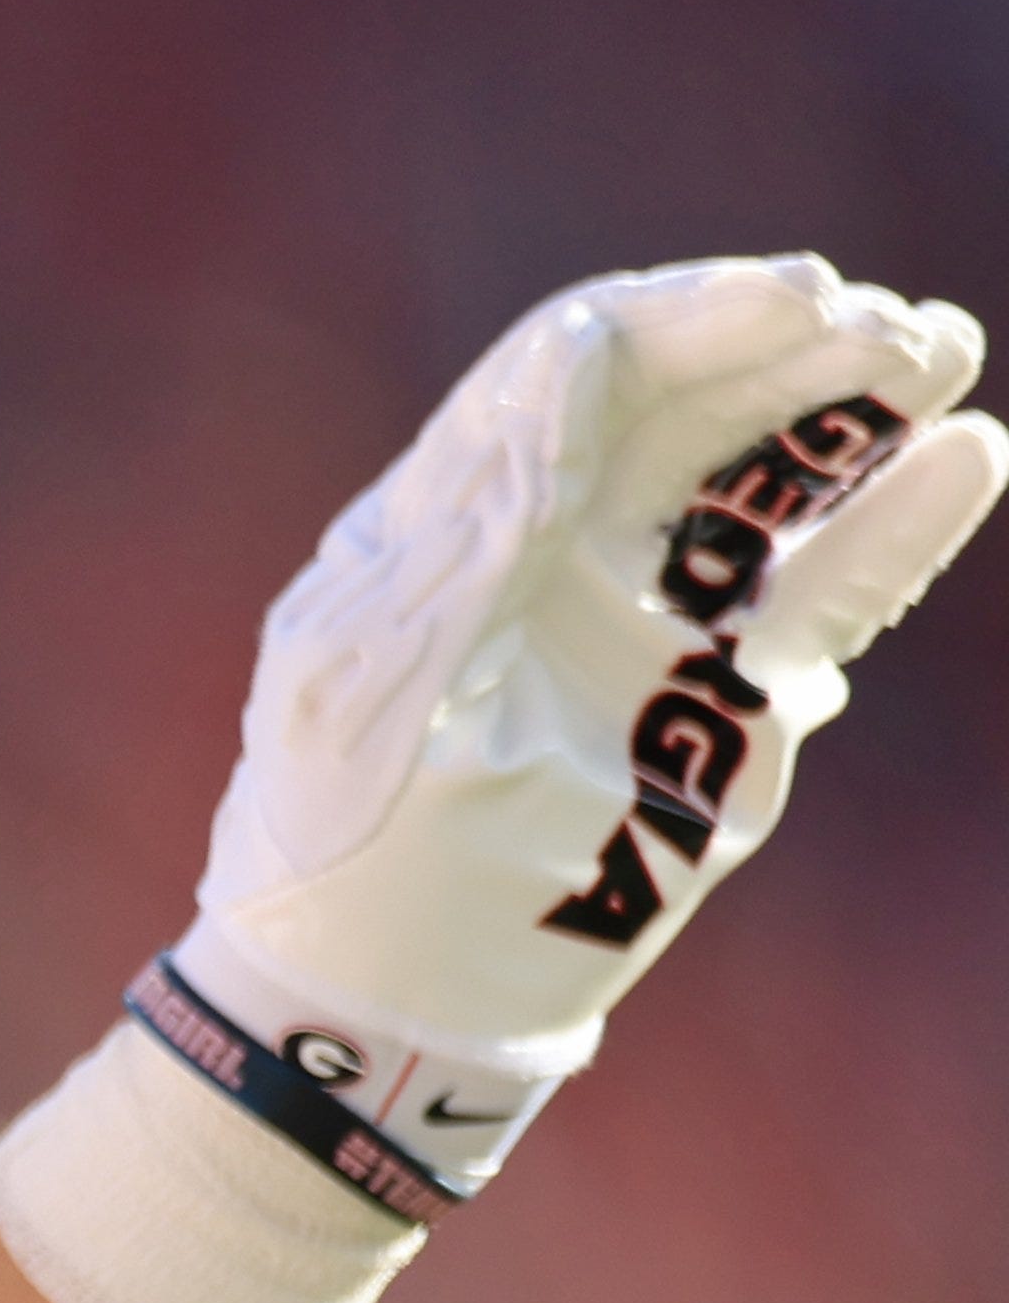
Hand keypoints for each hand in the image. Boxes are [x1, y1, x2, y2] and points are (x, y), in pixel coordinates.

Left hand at [171, 255, 997, 1199]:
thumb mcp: (391, 671)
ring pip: (767, 479)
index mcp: (453, 525)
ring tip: (936, 353)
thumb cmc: (355, 844)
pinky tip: (968, 456)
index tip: (791, 298)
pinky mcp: (730, 699)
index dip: (685, 318)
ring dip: (852, 408)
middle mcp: (555, 550)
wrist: (393, 1003)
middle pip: (688, 400)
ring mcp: (650, 619)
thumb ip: (493, 515)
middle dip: (787, 344)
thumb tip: (585, 354)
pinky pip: (828, 589)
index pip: (578, 369)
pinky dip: (898, 523)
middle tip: (886, 325)